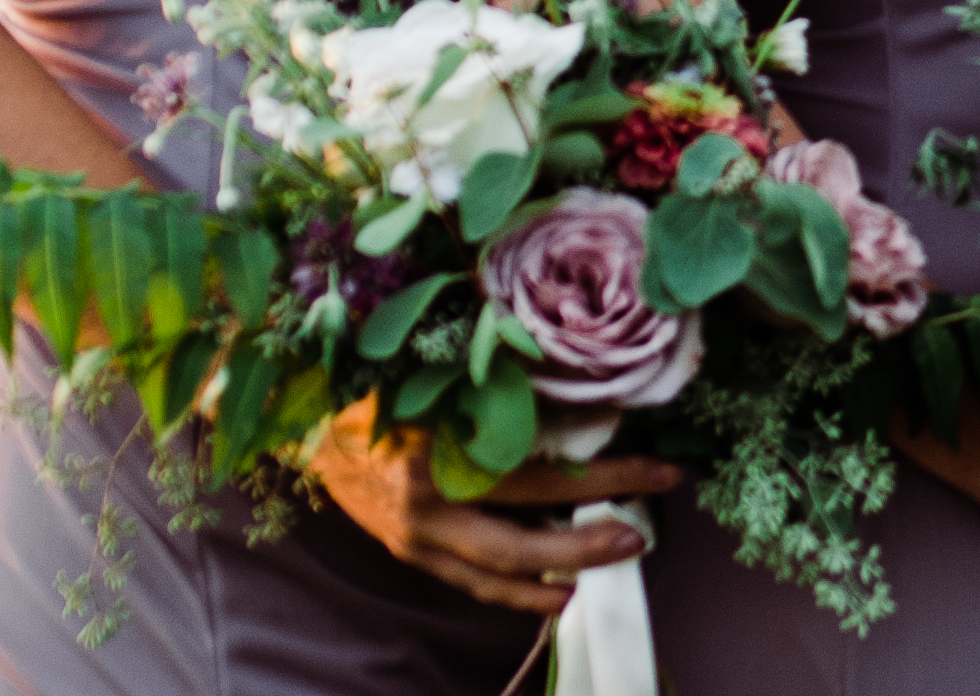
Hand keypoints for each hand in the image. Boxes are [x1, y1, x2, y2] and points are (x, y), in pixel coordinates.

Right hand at [305, 401, 674, 616]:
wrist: (317, 429)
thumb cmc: (393, 393)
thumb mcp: (452, 386)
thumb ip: (513, 398)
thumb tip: (597, 405)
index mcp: (443, 457)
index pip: (544, 475)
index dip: (608, 475)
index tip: (662, 473)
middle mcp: (428, 507)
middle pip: (521, 542)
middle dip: (586, 544)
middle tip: (639, 536)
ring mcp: (417, 539)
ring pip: (498, 574)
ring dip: (559, 574)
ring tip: (610, 564)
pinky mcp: (411, 555)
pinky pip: (473, 583)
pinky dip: (518, 593)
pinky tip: (557, 593)